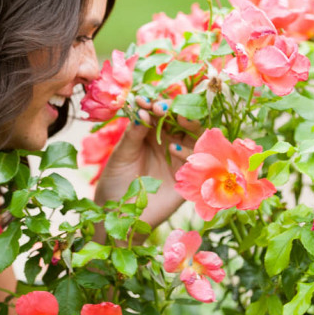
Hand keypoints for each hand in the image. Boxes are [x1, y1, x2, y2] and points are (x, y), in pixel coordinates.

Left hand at [93, 97, 198, 229]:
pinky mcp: (189, 178)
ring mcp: (180, 159)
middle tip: (162, 107)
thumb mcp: (121, 154)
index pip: (160, 113)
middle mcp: (169, 142)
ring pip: (195, 136)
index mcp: (152, 134)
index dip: (154, 104)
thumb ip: (134, 133)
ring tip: (177, 118)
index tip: (144, 100)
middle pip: (181, 120)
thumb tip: (143, 110)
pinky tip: (172, 149)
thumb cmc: (116, 181)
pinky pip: (197, 160)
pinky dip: (188, 151)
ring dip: (189, 123)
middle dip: (174, 110)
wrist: (119, 213)